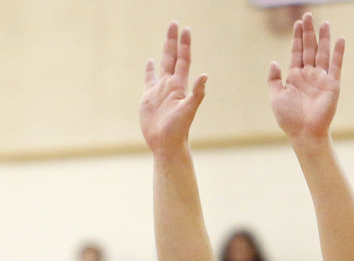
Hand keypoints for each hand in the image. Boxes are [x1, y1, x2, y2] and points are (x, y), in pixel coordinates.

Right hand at [140, 23, 206, 154]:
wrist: (166, 145)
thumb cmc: (178, 130)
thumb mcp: (188, 110)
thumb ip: (197, 93)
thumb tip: (204, 76)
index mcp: (179, 86)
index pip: (183, 60)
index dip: (184, 45)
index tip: (185, 29)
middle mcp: (171, 85)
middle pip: (172, 58)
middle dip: (173, 41)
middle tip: (174, 23)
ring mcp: (160, 91)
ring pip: (162, 65)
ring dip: (164, 51)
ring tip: (167, 37)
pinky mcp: (149, 98)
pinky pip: (149, 80)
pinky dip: (149, 70)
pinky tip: (150, 61)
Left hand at [268, 13, 343, 143]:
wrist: (304, 133)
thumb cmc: (289, 119)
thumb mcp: (275, 97)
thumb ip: (273, 79)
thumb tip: (274, 61)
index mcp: (295, 76)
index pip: (297, 52)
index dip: (297, 38)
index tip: (297, 23)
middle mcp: (308, 74)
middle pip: (309, 48)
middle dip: (308, 32)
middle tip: (308, 15)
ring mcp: (321, 78)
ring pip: (322, 53)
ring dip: (323, 38)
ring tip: (324, 23)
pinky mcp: (332, 84)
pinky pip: (335, 65)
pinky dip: (338, 53)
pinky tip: (340, 39)